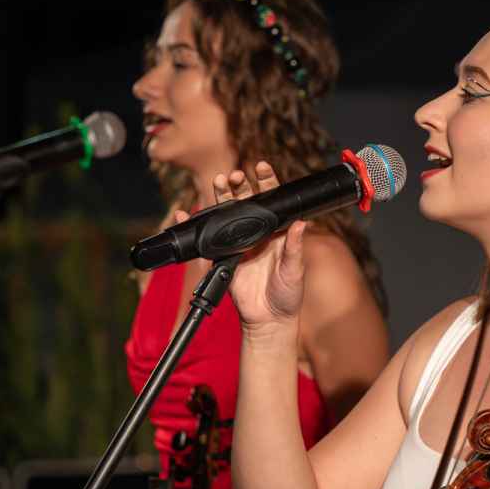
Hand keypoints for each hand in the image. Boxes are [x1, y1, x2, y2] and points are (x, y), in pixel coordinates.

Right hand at [174, 162, 305, 335]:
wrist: (268, 320)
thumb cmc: (288, 295)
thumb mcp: (295, 271)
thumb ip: (295, 248)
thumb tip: (302, 223)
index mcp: (278, 232)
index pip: (272, 201)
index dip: (266, 182)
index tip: (262, 168)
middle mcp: (258, 233)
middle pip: (246, 201)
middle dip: (240, 185)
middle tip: (235, 175)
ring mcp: (239, 243)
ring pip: (227, 214)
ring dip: (221, 197)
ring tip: (218, 182)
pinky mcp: (223, 257)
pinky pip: (208, 238)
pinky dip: (195, 224)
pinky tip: (187, 213)